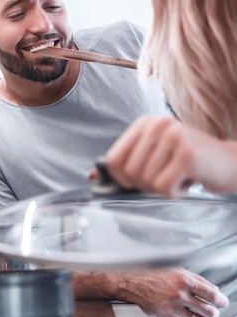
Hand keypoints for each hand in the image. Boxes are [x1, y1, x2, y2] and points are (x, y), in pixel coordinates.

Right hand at [72, 268, 228, 316]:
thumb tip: (211, 288)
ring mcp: (172, 307)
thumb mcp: (173, 270)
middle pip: (208, 309)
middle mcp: (179, 294)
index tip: (222, 302)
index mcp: (183, 279)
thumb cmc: (149, 275)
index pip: (211, 293)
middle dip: (213, 312)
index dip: (221, 300)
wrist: (128, 284)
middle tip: (213, 311)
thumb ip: (193, 278)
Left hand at [90, 116, 236, 197]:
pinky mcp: (187, 154)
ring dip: (163, 189)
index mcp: (144, 123)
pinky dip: (176, 193)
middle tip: (168, 177)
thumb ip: (125, 165)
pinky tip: (188, 181)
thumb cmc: (189, 164)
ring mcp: (173, 136)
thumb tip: (92, 176)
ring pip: (146, 182)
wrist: (230, 163)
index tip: (141, 181)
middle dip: (146, 186)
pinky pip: (164, 188)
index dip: (123, 180)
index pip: (114, 160)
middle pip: (129, 173)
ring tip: (180, 176)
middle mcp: (158, 124)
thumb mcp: (154, 158)